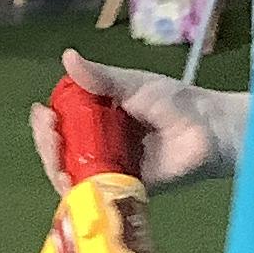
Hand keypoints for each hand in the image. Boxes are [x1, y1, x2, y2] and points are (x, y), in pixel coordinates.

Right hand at [28, 51, 243, 194]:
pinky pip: (97, 195)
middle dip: (47, 144)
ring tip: (56, 158)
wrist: (209, 128)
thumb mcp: (134, 84)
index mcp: (97, 118)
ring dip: (56, 167)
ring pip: (72, 174)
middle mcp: (99, 145)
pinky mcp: (124, 190)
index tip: (44, 114)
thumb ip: (101, 78)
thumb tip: (67, 57)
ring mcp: (110, 169)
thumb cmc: (175, 102)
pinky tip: (70, 182)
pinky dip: (79, 191)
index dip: (46, 122)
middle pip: (61, 151)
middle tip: (50, 134)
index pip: (61, 122)